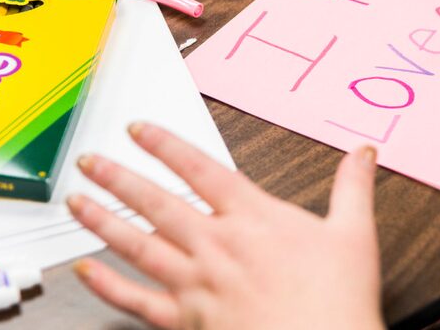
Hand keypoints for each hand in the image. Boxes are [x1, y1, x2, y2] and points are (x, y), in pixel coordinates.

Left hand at [67, 123, 383, 329]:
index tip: (138, 129)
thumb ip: (352, 187)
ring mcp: (198, 283)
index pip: (199, 169)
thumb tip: (362, 152)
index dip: (164, 144)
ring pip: (138, 244)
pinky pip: (138, 300)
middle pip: (157, 202)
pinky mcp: (187, 321)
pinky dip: (108, 286)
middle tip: (89, 160)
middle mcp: (217, 244)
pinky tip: (85, 272)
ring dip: (103, 221)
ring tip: (76, 201)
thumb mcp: (354, 234)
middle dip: (119, 177)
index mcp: (253, 218)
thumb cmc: (337, 300)